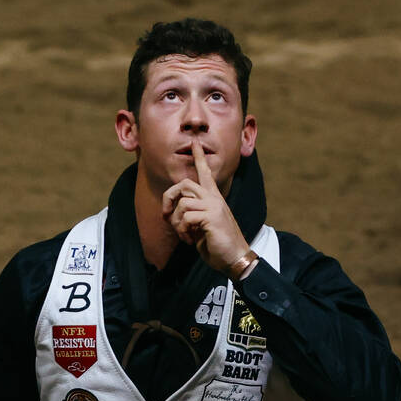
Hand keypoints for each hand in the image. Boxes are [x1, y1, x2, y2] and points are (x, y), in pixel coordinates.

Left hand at [161, 136, 250, 273]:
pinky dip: (183, 231)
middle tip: (166, 216)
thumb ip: (191, 216)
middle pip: (184, 184)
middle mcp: (214, 198)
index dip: (199, 158)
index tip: (194, 143)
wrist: (234, 258)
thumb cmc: (217, 245)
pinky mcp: (211, 217)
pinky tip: (190, 240)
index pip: (205, 173)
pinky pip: (186, 218)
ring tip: (184, 235)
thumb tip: (173, 215)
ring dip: (176, 223)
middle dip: (169, 198)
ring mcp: (213, 207)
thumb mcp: (201, 227)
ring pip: (182, 203)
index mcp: (213, 198)